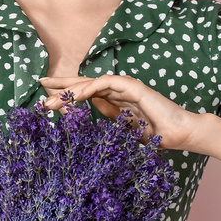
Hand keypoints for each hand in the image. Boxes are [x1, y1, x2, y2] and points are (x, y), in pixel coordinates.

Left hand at [39, 74, 196, 150]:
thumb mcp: (122, 132)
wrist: (179, 135)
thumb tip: (84, 118)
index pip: (87, 94)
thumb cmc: (156, 137)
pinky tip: (74, 94)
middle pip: (85, 84)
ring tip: (51, 97)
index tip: (48, 99)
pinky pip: (105, 83)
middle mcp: (118, 91)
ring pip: (91, 82)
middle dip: (62, 84)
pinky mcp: (132, 86)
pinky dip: (89, 88)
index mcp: (116, 101)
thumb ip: (107, 121)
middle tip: (41, 83)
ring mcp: (125, 87)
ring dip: (70, 89)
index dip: (67, 94)